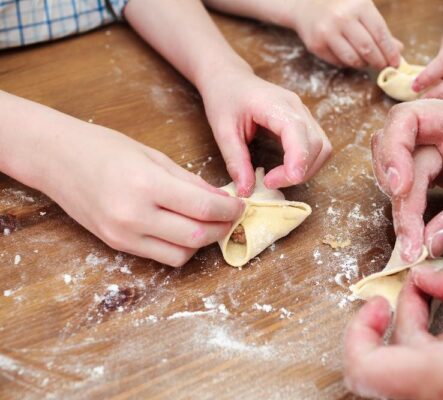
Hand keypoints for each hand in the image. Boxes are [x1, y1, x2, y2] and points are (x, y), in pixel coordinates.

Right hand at [43, 124, 243, 266]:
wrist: (56, 159)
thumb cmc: (105, 148)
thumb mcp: (154, 156)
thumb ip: (190, 182)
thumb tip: (221, 199)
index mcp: (147, 185)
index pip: (204, 209)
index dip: (230, 210)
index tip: (240, 205)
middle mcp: (134, 215)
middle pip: (196, 237)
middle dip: (222, 228)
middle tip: (231, 216)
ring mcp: (123, 235)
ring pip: (181, 255)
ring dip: (202, 242)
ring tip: (207, 223)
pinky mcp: (116, 245)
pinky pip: (161, 257)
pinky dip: (180, 248)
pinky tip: (183, 229)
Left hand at [200, 66, 331, 196]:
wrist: (229, 78)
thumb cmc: (225, 98)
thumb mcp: (223, 131)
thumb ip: (236, 161)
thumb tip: (246, 191)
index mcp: (277, 105)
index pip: (299, 134)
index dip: (295, 163)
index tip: (272, 182)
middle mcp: (297, 107)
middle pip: (318, 145)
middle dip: (299, 171)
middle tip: (269, 183)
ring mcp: (304, 113)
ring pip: (323, 148)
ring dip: (306, 169)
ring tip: (278, 178)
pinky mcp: (304, 121)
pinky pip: (318, 146)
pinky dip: (307, 163)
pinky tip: (285, 169)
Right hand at [287, 0, 402, 68]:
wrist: (305, 3)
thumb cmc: (340, 5)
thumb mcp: (362, 8)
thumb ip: (379, 29)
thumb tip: (398, 50)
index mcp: (359, 5)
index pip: (380, 34)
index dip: (390, 51)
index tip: (396, 62)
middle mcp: (342, 18)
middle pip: (368, 49)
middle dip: (379, 61)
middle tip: (383, 66)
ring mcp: (327, 32)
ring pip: (353, 59)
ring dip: (363, 64)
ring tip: (366, 62)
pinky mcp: (316, 45)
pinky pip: (338, 62)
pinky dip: (347, 63)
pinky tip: (349, 56)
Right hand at [371, 100, 442, 260]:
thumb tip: (430, 243)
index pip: (406, 120)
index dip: (393, 152)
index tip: (399, 188)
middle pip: (397, 154)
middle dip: (398, 196)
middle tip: (408, 238)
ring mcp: (441, 151)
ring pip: (401, 174)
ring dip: (401, 206)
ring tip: (411, 241)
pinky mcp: (442, 171)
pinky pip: (414, 187)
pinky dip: (411, 210)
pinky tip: (417, 234)